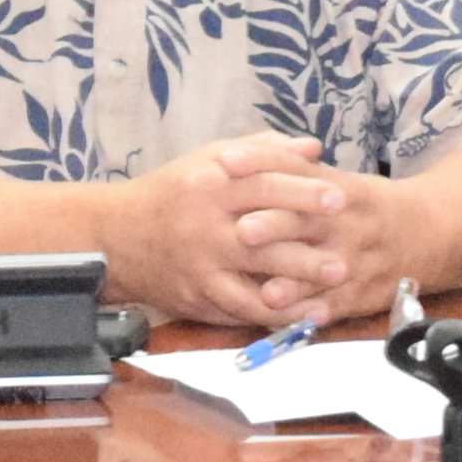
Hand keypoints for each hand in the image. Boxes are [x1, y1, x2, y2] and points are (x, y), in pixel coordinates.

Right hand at [100, 133, 360, 329]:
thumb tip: (313, 148)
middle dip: (307, 240)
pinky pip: (241, 308)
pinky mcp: (197, 295)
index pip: (262, 184)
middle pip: (264, 231)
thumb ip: (262, 151)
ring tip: (338, 279)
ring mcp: (201, 263)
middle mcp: (204, 223)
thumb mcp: (208, 160)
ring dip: (300, 279)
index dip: (302, 191)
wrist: (115, 237)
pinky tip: (306, 313)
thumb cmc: (172, 193)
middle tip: (346, 244)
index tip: (339, 198)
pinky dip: (275, 312)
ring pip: (256, 273)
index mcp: (210, 183)